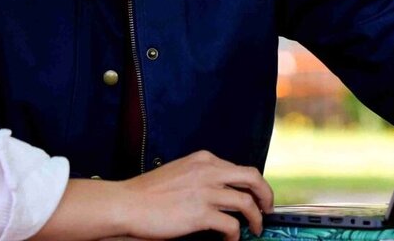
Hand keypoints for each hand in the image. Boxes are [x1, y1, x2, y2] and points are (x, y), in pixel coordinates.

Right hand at [117, 150, 274, 240]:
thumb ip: (201, 178)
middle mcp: (208, 171)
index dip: (253, 184)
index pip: (239, 168)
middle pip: (252, 178)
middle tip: (267, 209)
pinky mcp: (201, 213)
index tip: (256, 196)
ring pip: (247, 202)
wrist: (126, 204)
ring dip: (256, 219)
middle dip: (265, 195)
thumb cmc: (146, 194)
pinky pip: (232, 225)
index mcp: (203, 160)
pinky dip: (236, 236)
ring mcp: (206, 192)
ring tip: (255, 229)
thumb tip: (220, 193)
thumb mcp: (179, 174)